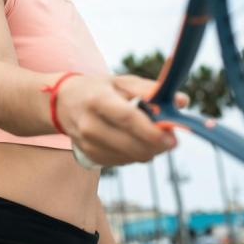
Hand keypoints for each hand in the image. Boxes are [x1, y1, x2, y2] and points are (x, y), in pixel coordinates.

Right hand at [56, 74, 188, 166]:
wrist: (61, 102)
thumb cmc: (97, 89)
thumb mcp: (121, 81)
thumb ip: (152, 90)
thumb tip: (182, 101)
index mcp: (98, 99)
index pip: (128, 119)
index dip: (152, 131)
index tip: (172, 137)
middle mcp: (90, 123)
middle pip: (132, 145)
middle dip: (157, 146)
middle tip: (169, 139)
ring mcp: (88, 143)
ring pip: (131, 157)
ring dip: (147, 150)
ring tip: (146, 135)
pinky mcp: (89, 156)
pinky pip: (123, 162)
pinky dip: (133, 154)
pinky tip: (130, 141)